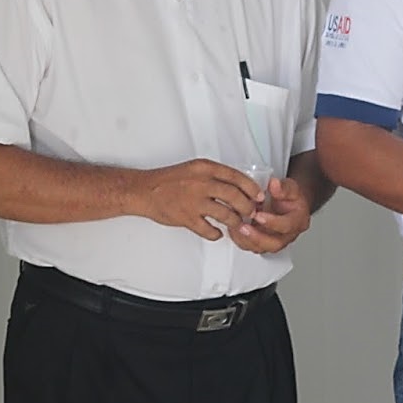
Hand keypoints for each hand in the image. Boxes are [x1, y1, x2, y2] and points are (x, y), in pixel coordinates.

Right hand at [136, 160, 261, 240]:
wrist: (144, 191)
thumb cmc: (168, 180)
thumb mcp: (193, 169)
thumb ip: (213, 175)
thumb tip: (236, 186)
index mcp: (204, 168)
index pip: (236, 176)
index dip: (251, 188)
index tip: (258, 196)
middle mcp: (201, 183)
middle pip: (235, 196)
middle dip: (247, 207)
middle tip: (250, 212)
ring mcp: (194, 201)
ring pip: (226, 214)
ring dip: (235, 222)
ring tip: (236, 224)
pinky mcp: (187, 218)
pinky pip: (209, 230)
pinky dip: (216, 234)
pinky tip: (217, 232)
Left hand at [233, 175, 311, 253]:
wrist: (287, 202)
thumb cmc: (289, 196)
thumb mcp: (290, 187)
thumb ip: (283, 187)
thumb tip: (274, 184)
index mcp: (298, 221)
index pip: (286, 226)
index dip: (272, 222)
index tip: (259, 215)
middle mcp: (287, 235)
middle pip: (274, 244)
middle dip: (256, 237)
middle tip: (243, 227)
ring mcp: (274, 240)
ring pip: (260, 248)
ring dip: (246, 239)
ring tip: (235, 227)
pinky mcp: (262, 242)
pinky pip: (251, 246)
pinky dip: (240, 239)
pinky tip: (233, 228)